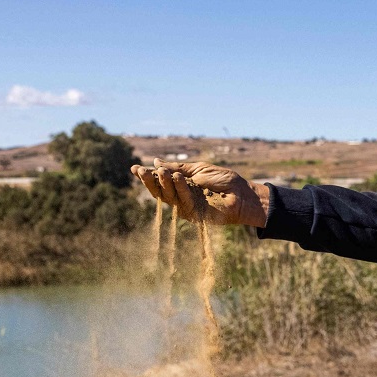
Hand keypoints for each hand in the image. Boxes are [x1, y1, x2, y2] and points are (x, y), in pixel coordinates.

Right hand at [131, 160, 271, 227]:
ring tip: (161, 172)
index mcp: (181, 185)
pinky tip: (177, 177)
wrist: (242, 194)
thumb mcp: (199, 169)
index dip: (147, 176)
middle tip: (141, 171)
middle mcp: (181, 197)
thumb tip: (156, 162)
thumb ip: (178, 168)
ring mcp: (187, 207)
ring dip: (163, 183)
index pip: (160, 181)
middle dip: (149, 181)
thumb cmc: (225, 180)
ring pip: (168, 197)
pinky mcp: (194, 215)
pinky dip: (180, 189)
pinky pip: (183, 201)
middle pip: (160, 191)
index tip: (134, 168)